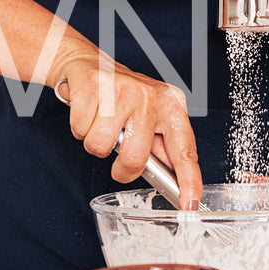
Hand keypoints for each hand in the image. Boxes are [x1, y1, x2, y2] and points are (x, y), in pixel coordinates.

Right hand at [52, 48, 201, 207]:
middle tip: (117, 153)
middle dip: (120, 168)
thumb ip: (161, 146)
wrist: (89, 63)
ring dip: (96, 142)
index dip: (189, 181)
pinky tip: (88, 112)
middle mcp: (151, 97)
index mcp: (171, 107)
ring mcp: (123, 90)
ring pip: (101, 146)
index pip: (185, 151)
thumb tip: (172, 180)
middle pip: (135, 159)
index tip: (190, 206)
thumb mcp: (150, 117)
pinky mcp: (95, 86)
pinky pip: (81, 130)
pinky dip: (79, 128)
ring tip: (101, 124)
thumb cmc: (122, 97)